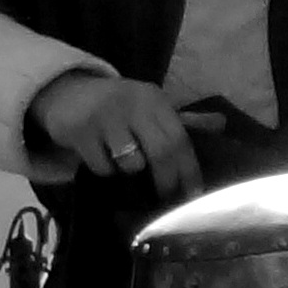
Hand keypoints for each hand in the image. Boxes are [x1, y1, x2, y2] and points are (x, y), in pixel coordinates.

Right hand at [30, 68, 207, 203]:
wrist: (65, 91)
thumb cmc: (118, 105)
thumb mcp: (151, 106)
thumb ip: (184, 119)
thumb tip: (221, 124)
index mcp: (154, 99)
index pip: (181, 138)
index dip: (190, 169)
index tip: (194, 194)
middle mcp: (132, 104)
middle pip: (161, 152)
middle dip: (167, 180)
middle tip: (168, 197)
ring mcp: (104, 116)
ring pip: (130, 163)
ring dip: (131, 172)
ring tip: (125, 165)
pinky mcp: (79, 130)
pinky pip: (102, 166)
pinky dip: (105, 169)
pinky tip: (100, 158)